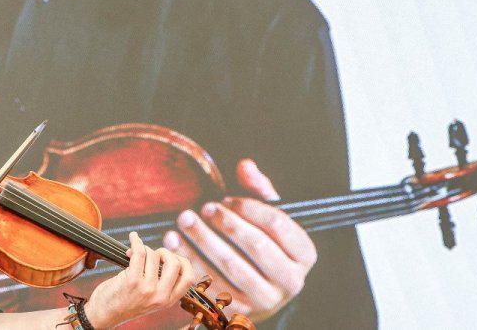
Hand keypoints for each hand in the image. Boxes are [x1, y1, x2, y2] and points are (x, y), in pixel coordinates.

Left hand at [83, 232, 196, 327]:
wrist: (104, 315)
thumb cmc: (125, 303)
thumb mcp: (151, 300)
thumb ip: (161, 284)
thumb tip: (165, 254)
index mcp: (167, 301)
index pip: (188, 279)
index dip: (184, 263)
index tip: (173, 257)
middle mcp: (160, 296)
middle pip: (175, 263)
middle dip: (165, 252)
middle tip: (153, 254)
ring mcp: (147, 288)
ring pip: (154, 255)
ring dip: (144, 249)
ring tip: (135, 252)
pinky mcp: (132, 280)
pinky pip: (139, 252)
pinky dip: (136, 241)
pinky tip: (133, 238)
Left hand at [162, 159, 316, 320]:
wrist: (255, 292)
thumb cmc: (262, 245)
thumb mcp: (267, 217)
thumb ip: (258, 190)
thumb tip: (245, 165)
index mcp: (304, 254)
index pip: (277, 224)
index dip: (248, 207)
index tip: (225, 199)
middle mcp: (291, 281)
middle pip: (256, 245)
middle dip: (226, 223)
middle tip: (203, 208)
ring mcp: (265, 299)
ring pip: (231, 267)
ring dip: (203, 241)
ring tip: (184, 220)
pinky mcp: (238, 311)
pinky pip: (211, 284)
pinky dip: (189, 262)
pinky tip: (173, 244)